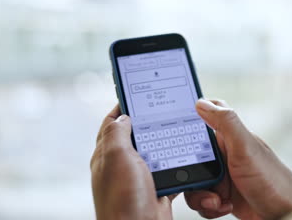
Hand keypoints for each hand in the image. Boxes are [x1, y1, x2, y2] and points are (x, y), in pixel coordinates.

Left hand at [91, 105, 176, 219]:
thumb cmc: (123, 198)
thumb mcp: (116, 157)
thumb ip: (117, 133)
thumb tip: (122, 116)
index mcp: (108, 154)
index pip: (111, 123)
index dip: (122, 107)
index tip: (136, 93)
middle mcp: (122, 164)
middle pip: (135, 135)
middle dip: (148, 122)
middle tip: (162, 108)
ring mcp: (139, 177)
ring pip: (153, 151)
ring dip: (164, 141)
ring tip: (176, 127)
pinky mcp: (156, 187)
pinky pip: (168, 168)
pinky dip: (176, 161)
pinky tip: (184, 154)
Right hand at [185, 99, 291, 219]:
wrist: (284, 216)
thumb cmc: (272, 180)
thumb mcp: (245, 148)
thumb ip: (226, 123)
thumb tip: (202, 102)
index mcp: (229, 136)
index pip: (205, 117)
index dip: (188, 121)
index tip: (174, 132)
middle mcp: (225, 154)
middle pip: (191, 156)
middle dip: (192, 173)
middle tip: (203, 182)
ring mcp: (223, 175)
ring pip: (194, 180)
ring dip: (200, 194)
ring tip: (217, 201)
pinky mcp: (222, 195)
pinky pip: (202, 198)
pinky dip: (208, 206)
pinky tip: (223, 207)